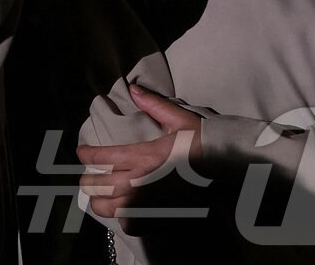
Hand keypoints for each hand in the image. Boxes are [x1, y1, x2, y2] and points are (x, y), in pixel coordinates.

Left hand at [77, 84, 203, 234]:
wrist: (231, 174)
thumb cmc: (206, 146)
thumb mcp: (181, 121)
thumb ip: (154, 105)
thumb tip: (134, 89)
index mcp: (140, 155)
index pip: (97, 157)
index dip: (85, 154)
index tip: (83, 152)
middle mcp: (137, 181)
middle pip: (93, 185)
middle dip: (88, 179)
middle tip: (93, 175)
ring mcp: (145, 204)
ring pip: (104, 208)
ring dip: (100, 200)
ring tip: (104, 194)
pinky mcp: (157, 219)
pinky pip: (127, 225)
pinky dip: (123, 219)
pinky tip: (127, 210)